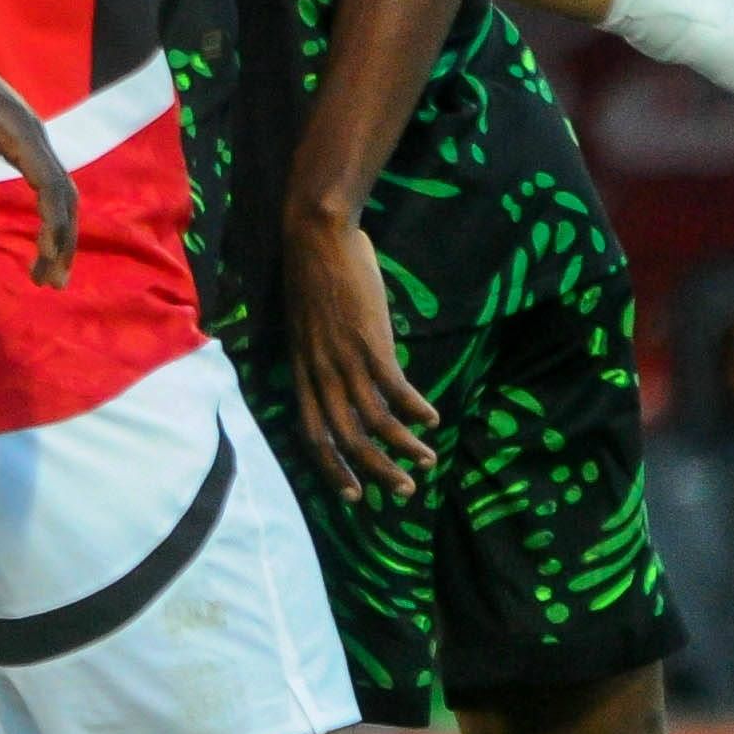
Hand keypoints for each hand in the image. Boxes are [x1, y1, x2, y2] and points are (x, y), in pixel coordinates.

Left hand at [0, 24, 80, 286]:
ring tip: (46, 270)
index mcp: (22, 130)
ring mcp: (30, 133)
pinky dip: (48, 210)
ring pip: (59, 187)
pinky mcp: (19, 136)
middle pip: (64, 193)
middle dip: (62, 239)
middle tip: (50, 282)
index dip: (53, 228)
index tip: (47, 263)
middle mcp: (35, 132)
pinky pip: (45, 178)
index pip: (51, 188)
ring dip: (58, 228)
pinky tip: (39, 235)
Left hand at [282, 208, 436, 499]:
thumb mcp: (306, 328)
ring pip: (373, 421)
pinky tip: (433, 419)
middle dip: (373, 471)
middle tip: (402, 493)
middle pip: (343, 437)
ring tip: (428, 462)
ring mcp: (343, 359)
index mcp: (301, 370)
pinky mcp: (369, 342)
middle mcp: (318, 372)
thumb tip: (346, 381)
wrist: (315, 237)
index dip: (331, 468)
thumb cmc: (312, 278)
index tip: (353, 496)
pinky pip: (395, 389)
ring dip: (403, 447)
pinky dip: (415, 409)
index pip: (311, 433)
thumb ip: (322, 358)